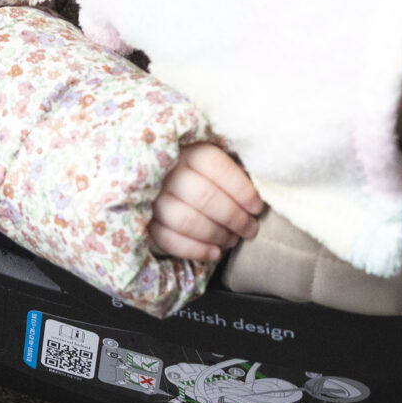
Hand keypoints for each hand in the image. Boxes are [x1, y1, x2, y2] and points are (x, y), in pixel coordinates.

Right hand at [147, 142, 263, 264]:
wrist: (158, 176)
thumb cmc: (197, 169)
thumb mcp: (213, 156)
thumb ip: (233, 168)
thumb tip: (258, 189)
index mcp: (187, 150)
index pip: (216, 167)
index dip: (241, 190)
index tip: (257, 207)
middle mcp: (166, 171)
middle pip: (205, 197)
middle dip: (234, 217)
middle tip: (250, 228)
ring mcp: (152, 197)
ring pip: (187, 221)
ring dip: (217, 235)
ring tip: (233, 239)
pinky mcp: (144, 221)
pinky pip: (168, 240)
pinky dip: (194, 250)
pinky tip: (214, 253)